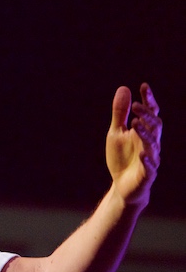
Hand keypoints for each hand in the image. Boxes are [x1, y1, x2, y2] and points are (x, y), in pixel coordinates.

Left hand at [106, 83, 161, 206]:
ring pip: (153, 145)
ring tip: (135, 123)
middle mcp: (150, 143)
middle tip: (136, 105)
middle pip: (155, 126)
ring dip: (145, 134)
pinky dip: (147, 160)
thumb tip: (124, 88)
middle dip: (147, 115)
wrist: (122, 184)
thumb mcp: (116, 132)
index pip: (150, 113)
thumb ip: (120, 113)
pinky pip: (150, 167)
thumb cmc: (122, 157)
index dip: (149, 100)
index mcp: (144, 132)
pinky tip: (143, 154)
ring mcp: (150, 158)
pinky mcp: (147, 174)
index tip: (143, 86)